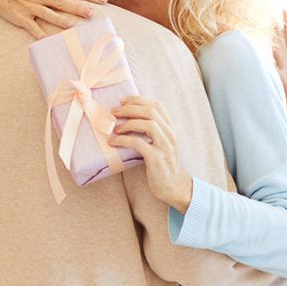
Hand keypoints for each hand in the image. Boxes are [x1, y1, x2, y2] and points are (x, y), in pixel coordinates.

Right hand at [0, 0, 107, 39]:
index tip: (104, 0)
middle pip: (62, 1)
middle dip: (78, 7)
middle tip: (93, 13)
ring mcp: (29, 5)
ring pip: (47, 14)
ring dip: (60, 20)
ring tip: (73, 26)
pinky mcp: (20, 16)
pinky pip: (31, 26)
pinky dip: (38, 33)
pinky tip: (47, 40)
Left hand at [109, 96, 193, 213]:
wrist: (173, 186)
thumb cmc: (162, 163)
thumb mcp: (160, 142)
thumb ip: (151, 130)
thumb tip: (128, 116)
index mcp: (170, 128)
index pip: (157, 105)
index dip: (138, 99)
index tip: (123, 100)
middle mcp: (170, 134)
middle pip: (151, 111)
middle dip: (130, 108)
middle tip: (114, 111)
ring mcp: (165, 146)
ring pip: (148, 124)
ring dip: (128, 123)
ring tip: (115, 128)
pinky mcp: (157, 159)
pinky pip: (139, 143)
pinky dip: (123, 140)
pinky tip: (113, 142)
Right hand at [272, 10, 286, 135]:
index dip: (286, 24)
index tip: (283, 10)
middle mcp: (284, 61)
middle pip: (279, 41)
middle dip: (275, 28)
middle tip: (270, 13)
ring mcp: (280, 70)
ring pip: (275, 50)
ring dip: (272, 39)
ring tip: (269, 26)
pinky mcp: (279, 80)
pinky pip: (273, 66)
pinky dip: (269, 58)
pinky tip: (267, 48)